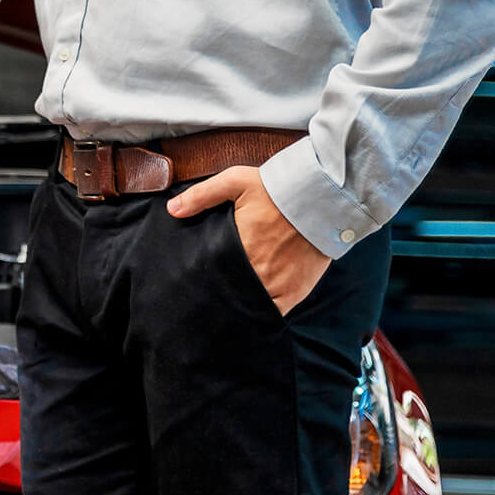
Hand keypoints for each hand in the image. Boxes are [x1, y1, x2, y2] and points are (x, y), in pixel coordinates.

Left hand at [167, 166, 328, 315]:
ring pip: (250, 306)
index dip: (203, 280)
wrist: (321, 198)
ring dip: (239, 306)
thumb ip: (201, 196)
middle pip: (230, 292)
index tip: (194, 281)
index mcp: (239, 248)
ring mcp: (278, 285)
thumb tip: (172, 209)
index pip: (213, 273)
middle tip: (206, 298)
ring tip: (227, 307)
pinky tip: (252, 311)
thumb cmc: (276, 189)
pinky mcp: (296, 292)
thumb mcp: (235, 182)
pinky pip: (274, 312)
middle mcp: (257, 271)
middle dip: (219, 294)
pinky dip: (262, 313)